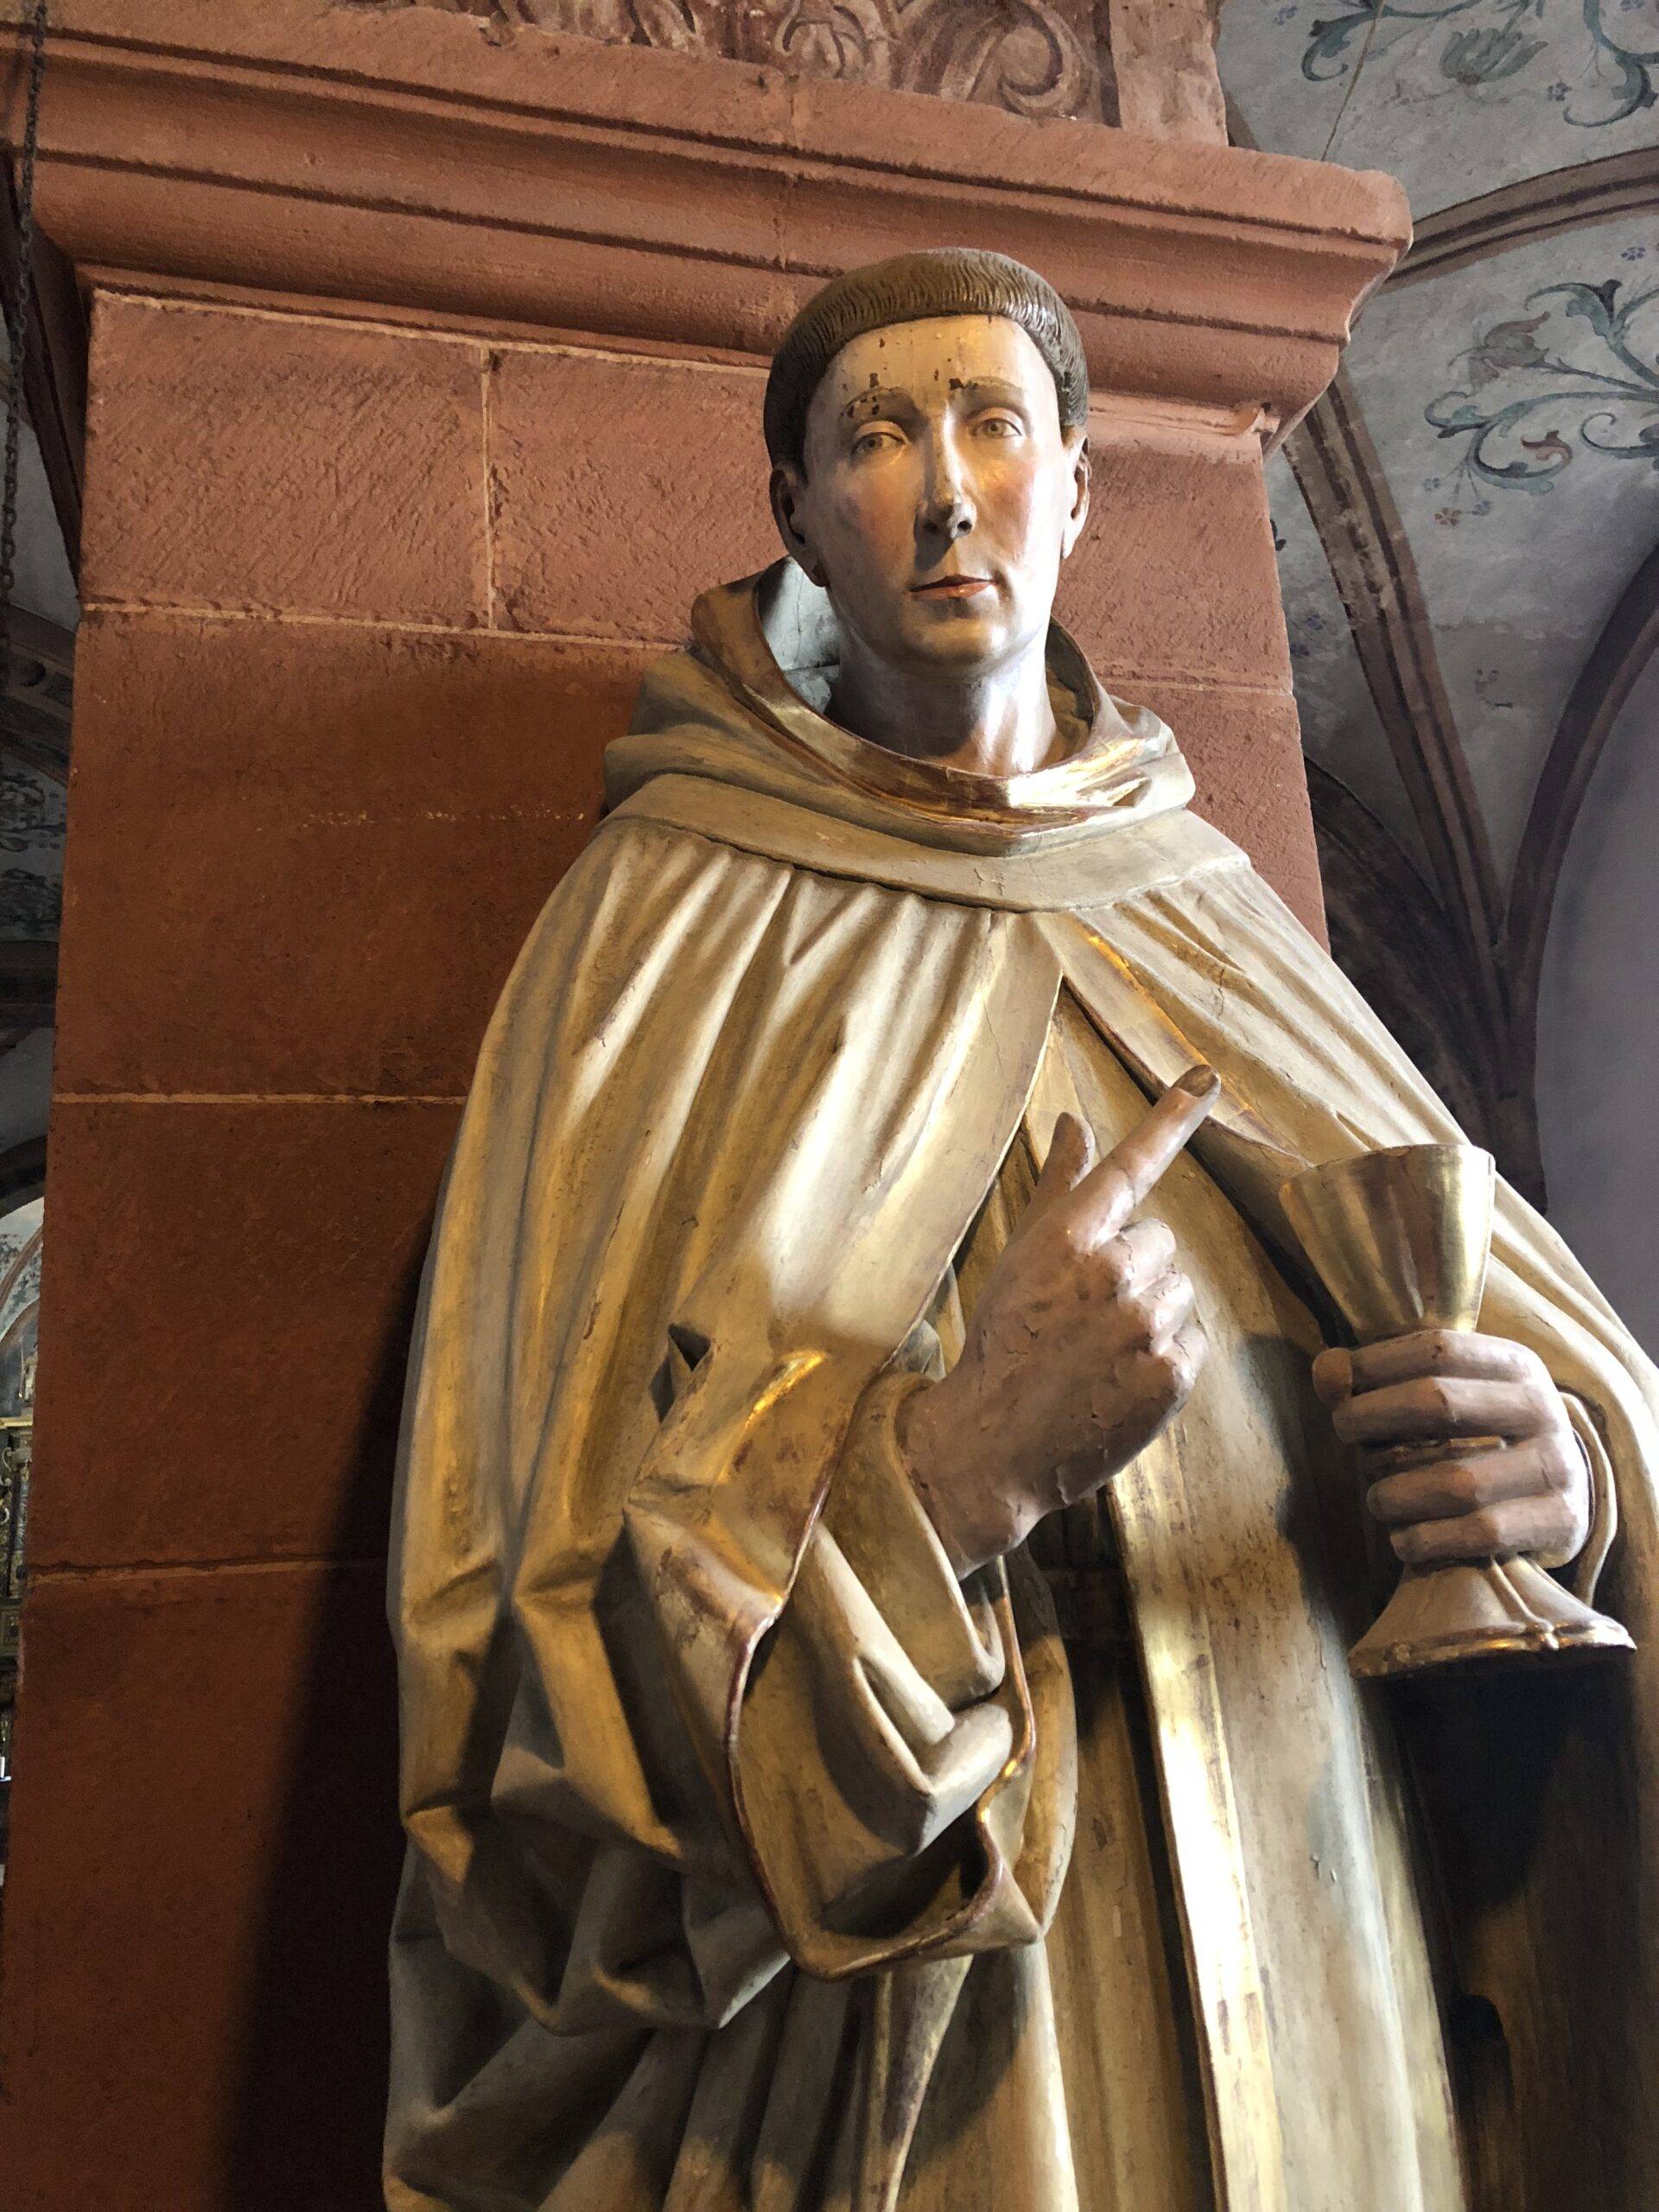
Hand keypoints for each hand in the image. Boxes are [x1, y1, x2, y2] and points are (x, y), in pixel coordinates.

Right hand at [899, 1072, 1216, 1576]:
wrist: (992, 1444)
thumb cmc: (1002, 1344)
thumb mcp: (1018, 1258)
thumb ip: (1056, 1186)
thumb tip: (1073, 1120)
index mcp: (1066, 1238)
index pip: (1128, 1164)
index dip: (1171, 1118)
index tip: (1205, 1077)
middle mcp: (1109, 1272)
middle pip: (1159, 1240)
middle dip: (1132, 1267)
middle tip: (1085, 1311)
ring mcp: (1143, 1325)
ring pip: (1179, 1291)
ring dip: (1151, 1313)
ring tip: (1100, 1349)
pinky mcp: (1171, 1376)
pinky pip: (1193, 1341)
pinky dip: (1167, 1357)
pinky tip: (1123, 1377)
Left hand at [1312, 1330, 1589, 1569]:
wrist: (1561, 1494)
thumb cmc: (1478, 1435)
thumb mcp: (1442, 1393)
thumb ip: (1377, 1377)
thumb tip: (1327, 1372)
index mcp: (1515, 1364)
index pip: (1437, 1349)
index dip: (1375, 1365)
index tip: (1337, 1389)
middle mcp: (1544, 1408)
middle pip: (1440, 1404)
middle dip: (1373, 1417)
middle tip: (1342, 1432)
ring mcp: (1559, 1466)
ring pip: (1458, 1482)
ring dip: (1396, 1494)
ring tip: (1376, 1500)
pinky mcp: (1563, 1521)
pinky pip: (1481, 1534)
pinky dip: (1427, 1539)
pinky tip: (1404, 1540)